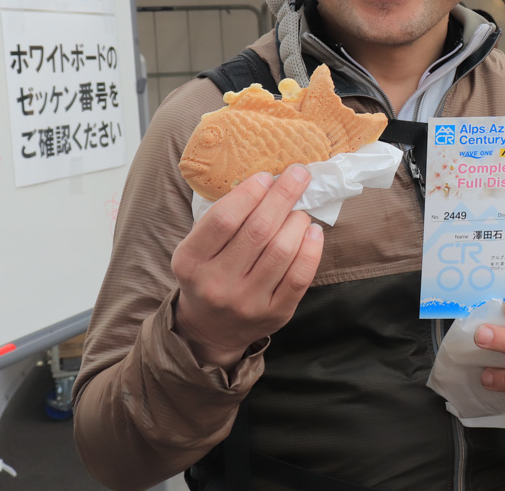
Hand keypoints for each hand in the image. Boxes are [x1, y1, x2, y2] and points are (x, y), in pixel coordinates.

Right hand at [170, 166, 323, 371]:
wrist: (211, 330)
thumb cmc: (208, 274)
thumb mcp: (198, 248)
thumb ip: (222, 218)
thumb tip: (266, 181)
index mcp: (190, 262)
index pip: (223, 220)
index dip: (249, 193)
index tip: (266, 176)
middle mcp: (217, 284)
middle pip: (258, 231)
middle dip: (283, 196)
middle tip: (299, 174)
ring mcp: (247, 302)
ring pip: (282, 251)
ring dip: (298, 221)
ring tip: (300, 211)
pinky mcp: (275, 314)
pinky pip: (300, 276)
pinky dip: (312, 248)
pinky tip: (313, 232)